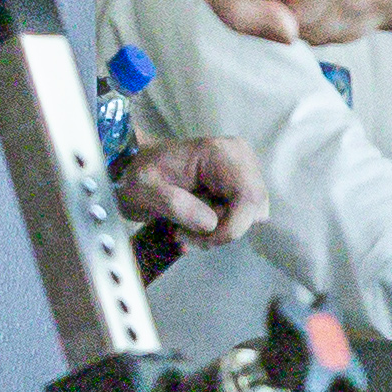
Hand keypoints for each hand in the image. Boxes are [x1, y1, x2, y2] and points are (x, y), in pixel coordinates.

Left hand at [118, 133, 260, 242]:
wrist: (136, 169)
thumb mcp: (142, 192)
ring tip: (188, 227)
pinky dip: (223, 225)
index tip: (199, 239)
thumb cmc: (138, 178)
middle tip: (186, 233)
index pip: (248, 197)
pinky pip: (246, 214)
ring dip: (221, 230)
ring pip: (252, 215)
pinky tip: (198, 221)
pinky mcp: (243, 181)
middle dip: (223, 230)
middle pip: (254, 208)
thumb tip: (211, 223)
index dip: (231, 227)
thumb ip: (173, 205)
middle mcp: (240, 156)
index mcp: (219, 153)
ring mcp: (244, 168)